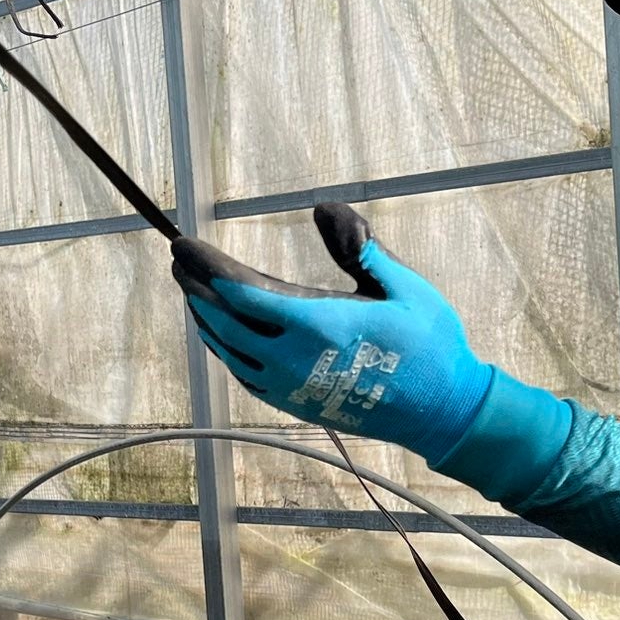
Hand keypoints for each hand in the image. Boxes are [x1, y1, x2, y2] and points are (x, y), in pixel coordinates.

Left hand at [171, 203, 490, 462]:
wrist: (442, 412)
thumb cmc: (429, 343)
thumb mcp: (403, 285)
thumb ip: (360, 247)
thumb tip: (324, 208)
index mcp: (316, 325)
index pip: (240, 293)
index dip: (206, 267)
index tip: (185, 245)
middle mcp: (292, 359)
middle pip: (222, 321)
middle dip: (194, 287)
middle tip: (178, 259)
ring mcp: (289, 386)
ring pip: (227, 351)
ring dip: (204, 318)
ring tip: (191, 290)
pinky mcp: (294, 404)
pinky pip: (242, 374)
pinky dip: (223, 350)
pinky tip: (220, 334)